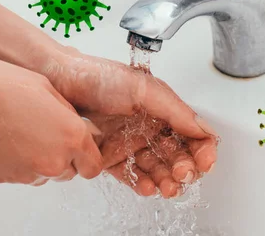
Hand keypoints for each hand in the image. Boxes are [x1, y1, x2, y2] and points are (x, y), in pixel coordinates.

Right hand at [0, 57, 102, 185]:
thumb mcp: (45, 86)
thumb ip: (66, 112)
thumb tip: (74, 125)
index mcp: (70, 136)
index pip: (93, 165)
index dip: (86, 155)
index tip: (79, 145)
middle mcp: (52, 161)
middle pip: (69, 171)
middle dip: (63, 156)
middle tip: (45, 131)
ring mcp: (26, 173)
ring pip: (43, 173)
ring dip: (38, 158)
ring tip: (19, 130)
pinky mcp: (2, 179)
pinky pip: (18, 173)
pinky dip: (14, 161)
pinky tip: (2, 137)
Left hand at [41, 48, 218, 197]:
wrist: (60, 81)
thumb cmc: (97, 76)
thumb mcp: (142, 88)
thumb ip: (174, 110)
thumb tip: (202, 128)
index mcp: (162, 109)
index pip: (192, 133)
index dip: (203, 149)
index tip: (204, 161)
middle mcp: (149, 126)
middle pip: (178, 155)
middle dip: (185, 169)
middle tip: (182, 175)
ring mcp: (130, 142)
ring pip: (157, 168)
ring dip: (166, 181)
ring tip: (166, 187)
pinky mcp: (110, 156)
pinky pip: (131, 175)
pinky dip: (142, 184)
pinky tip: (148, 187)